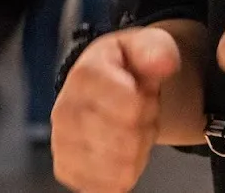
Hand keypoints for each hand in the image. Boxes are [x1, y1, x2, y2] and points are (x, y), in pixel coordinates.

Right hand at [52, 27, 180, 192]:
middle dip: (143, 130)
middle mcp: (64, 110)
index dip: (147, 104)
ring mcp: (62, 142)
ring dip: (135, 153)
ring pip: (120, 168)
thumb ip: (156, 49)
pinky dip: (123, 173)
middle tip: (136, 114)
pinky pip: (108, 187)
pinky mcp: (66, 169)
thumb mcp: (146, 46)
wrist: (104, 89)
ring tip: (128, 130)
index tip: (141, 93)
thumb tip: (163, 61)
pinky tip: (117, 151)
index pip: (131, 107)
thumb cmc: (127, 69)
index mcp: (84, 75)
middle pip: (127, 141)